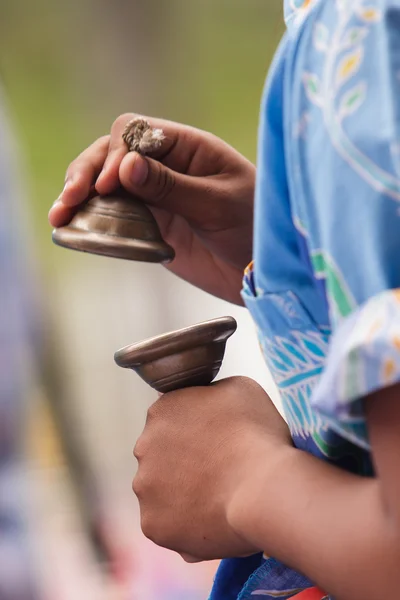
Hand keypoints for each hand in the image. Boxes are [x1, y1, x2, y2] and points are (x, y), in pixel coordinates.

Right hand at [49, 114, 254, 303]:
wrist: (265, 270)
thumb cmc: (256, 227)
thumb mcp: (217, 204)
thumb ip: (172, 186)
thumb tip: (125, 165)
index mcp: (187, 148)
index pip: (135, 133)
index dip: (115, 154)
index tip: (108, 185)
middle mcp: (166, 167)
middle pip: (111, 155)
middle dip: (87, 173)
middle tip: (71, 199)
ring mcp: (155, 197)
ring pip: (106, 186)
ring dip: (80, 197)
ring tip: (59, 217)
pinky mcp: (149, 225)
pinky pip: (113, 216)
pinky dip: (91, 220)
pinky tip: (72, 229)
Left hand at [132, 376, 291, 560]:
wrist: (264, 488)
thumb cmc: (257, 434)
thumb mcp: (239, 389)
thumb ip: (210, 392)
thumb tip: (206, 402)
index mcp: (162, 410)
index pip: (171, 419)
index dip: (196, 431)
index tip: (216, 442)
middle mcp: (143, 446)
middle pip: (161, 454)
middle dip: (182, 462)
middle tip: (217, 472)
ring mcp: (145, 487)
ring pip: (160, 490)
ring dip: (180, 493)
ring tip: (217, 499)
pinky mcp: (152, 524)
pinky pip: (166, 524)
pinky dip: (184, 524)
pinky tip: (211, 520)